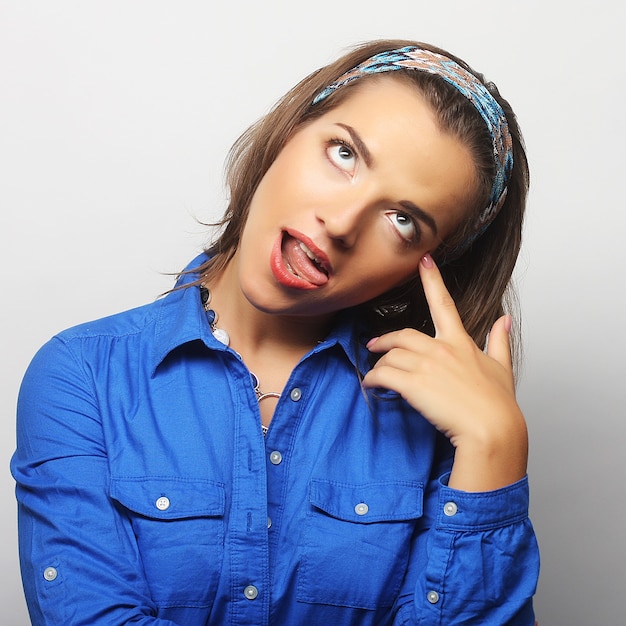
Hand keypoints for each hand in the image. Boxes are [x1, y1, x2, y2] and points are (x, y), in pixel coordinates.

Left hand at [362, 254, 527, 491]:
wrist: (493, 430)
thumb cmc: (498, 404)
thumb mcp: (502, 368)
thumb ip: (499, 341)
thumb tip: (504, 319)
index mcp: (460, 342)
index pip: (444, 304)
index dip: (432, 280)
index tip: (424, 261)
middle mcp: (441, 349)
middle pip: (403, 335)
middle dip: (386, 339)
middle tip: (374, 345)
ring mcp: (426, 366)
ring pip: (391, 355)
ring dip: (380, 364)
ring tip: (375, 373)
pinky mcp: (414, 384)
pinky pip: (384, 375)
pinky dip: (373, 378)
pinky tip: (371, 384)